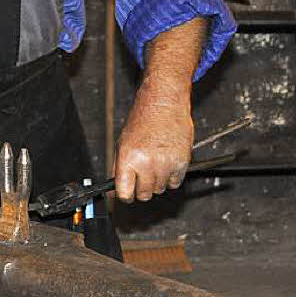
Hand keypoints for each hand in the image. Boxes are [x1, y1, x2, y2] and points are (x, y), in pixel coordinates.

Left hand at [114, 83, 193, 202]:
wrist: (164, 102)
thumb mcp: (123, 142)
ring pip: (160, 189)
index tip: (126, 192)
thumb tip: (114, 190)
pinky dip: (171, 177)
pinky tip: (166, 162)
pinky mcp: (181, 162)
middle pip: (144, 194)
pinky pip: (175, 183)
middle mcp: (147, 162)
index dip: (125, 194)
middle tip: (142, 173)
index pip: (124, 193)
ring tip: (155, 162)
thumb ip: (119, 168)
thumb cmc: (144, 119)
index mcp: (129, 157)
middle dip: (141, 187)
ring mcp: (165, 163)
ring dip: (157, 181)